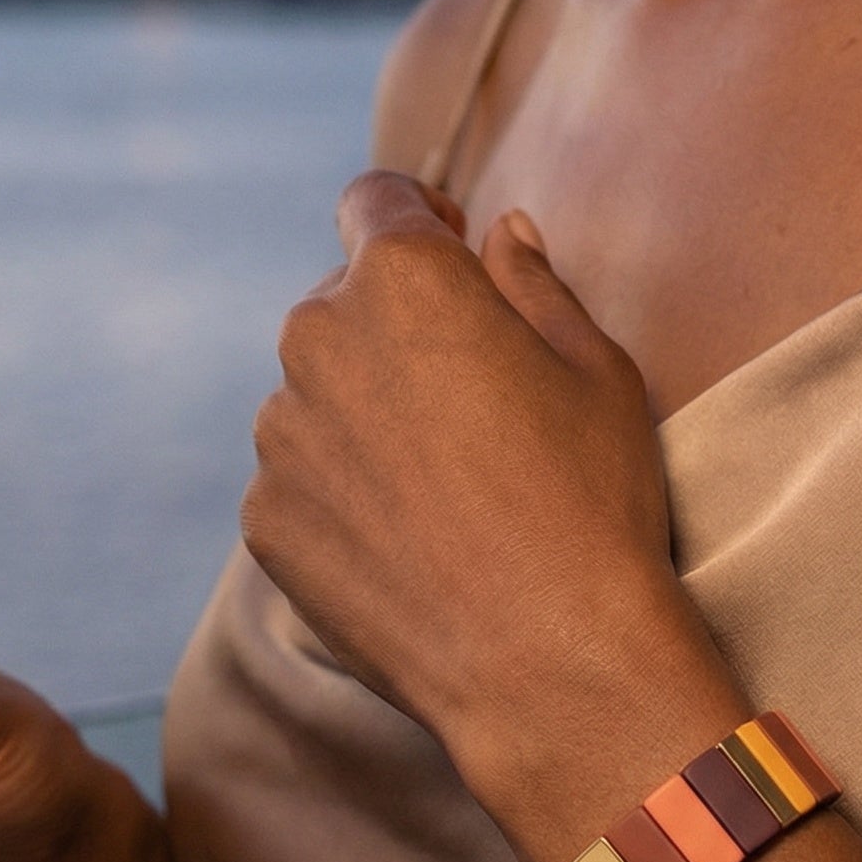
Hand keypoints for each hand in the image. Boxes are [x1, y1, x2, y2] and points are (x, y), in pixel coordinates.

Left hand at [242, 174, 737, 825]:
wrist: (548, 661)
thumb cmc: (590, 501)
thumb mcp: (596, 369)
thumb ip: (534, 284)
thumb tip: (500, 235)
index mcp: (403, 277)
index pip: (377, 200)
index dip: (420, 218)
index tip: (455, 254)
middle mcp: (318, 338)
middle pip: (344, 301)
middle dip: (397, 325)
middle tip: (474, 397)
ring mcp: (280, 434)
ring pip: (317, 394)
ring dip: (364, 412)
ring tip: (447, 486)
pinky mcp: (265, 518)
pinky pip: (299, 479)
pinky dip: (342, 493)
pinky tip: (413, 540)